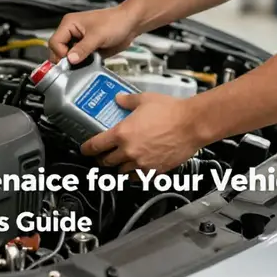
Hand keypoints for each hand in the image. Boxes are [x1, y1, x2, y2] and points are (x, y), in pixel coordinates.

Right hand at [48, 4, 138, 63]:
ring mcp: (79, 41)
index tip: (71, 61)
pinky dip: (82, 64)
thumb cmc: (115, 22)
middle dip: (66, 60)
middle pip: (59, 51)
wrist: (130, 24)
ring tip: (84, 64)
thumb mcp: (98, 36)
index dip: (60, 54)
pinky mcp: (86, 49)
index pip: (54, 42)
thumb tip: (70, 60)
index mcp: (69, 23)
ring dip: (75, 63)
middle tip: (75, 66)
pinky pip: (79, 60)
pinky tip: (88, 64)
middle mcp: (72, 32)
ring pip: (68, 57)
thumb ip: (83, 49)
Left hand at [80, 92, 201, 172]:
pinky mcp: (155, 171)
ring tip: (119, 161)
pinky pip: (138, 177)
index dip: (87, 149)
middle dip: (102, 159)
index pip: (96, 145)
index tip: (85, 149)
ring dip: (118, 167)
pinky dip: (134, 174)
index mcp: (122, 133)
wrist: (191, 124)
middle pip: (107, 162)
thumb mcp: (144, 99)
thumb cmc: (171, 111)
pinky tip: (135, 168)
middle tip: (101, 156)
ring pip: (121, 172)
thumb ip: (128, 100)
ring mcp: (142, 163)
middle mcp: (129, 151)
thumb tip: (119, 99)